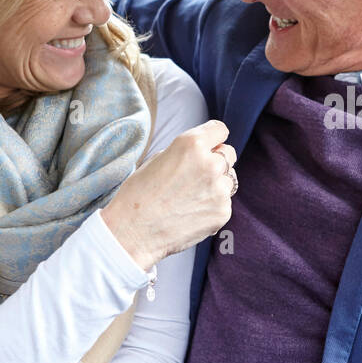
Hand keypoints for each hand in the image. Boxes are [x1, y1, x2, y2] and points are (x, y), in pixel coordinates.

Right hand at [101, 118, 235, 268]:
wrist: (133, 232)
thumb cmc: (138, 194)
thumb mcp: (158, 158)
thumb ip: (186, 152)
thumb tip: (205, 151)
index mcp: (192, 144)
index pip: (220, 130)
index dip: (213, 138)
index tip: (209, 145)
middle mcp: (210, 164)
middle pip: (228, 153)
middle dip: (216, 160)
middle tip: (196, 174)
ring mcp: (220, 190)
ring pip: (228, 180)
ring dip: (215, 185)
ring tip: (189, 197)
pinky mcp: (223, 212)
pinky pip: (224, 202)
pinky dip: (212, 206)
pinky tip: (191, 213)